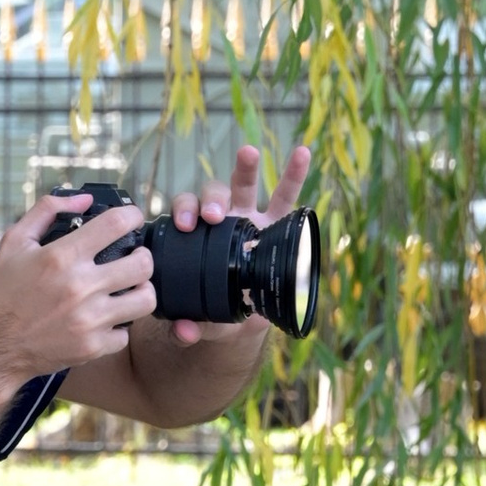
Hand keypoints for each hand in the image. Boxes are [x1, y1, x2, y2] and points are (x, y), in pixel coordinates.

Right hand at [0, 194, 159, 385]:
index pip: (117, 224)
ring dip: (140, 290)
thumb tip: (84, 200)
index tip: (131, 219)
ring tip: (128, 288)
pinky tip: (105, 318)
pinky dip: (118, 326)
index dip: (132, 216)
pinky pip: (126, 333)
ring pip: (145, 300)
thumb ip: (47, 211)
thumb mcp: (14, 242)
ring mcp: (89, 320)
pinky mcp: (91, 347)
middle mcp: (80, 287)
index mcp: (61, 257)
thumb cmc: (1, 293)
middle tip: (133, 257)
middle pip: (143, 264)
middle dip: (142, 256)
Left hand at [155, 141, 313, 345]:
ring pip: (245, 186)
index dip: (184, 211)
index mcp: (198, 238)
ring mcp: (250, 217)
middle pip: (211, 195)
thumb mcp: (206, 320)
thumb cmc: (217, 312)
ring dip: (245, 168)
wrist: (245, 316)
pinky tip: (303, 152)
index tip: (187, 224)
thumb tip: (182, 332)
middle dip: (211, 198)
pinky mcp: (278, 222)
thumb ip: (192, 326)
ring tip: (247, 153)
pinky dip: (295, 174)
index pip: (186, 213)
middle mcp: (221, 221)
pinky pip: (288, 195)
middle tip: (213, 214)